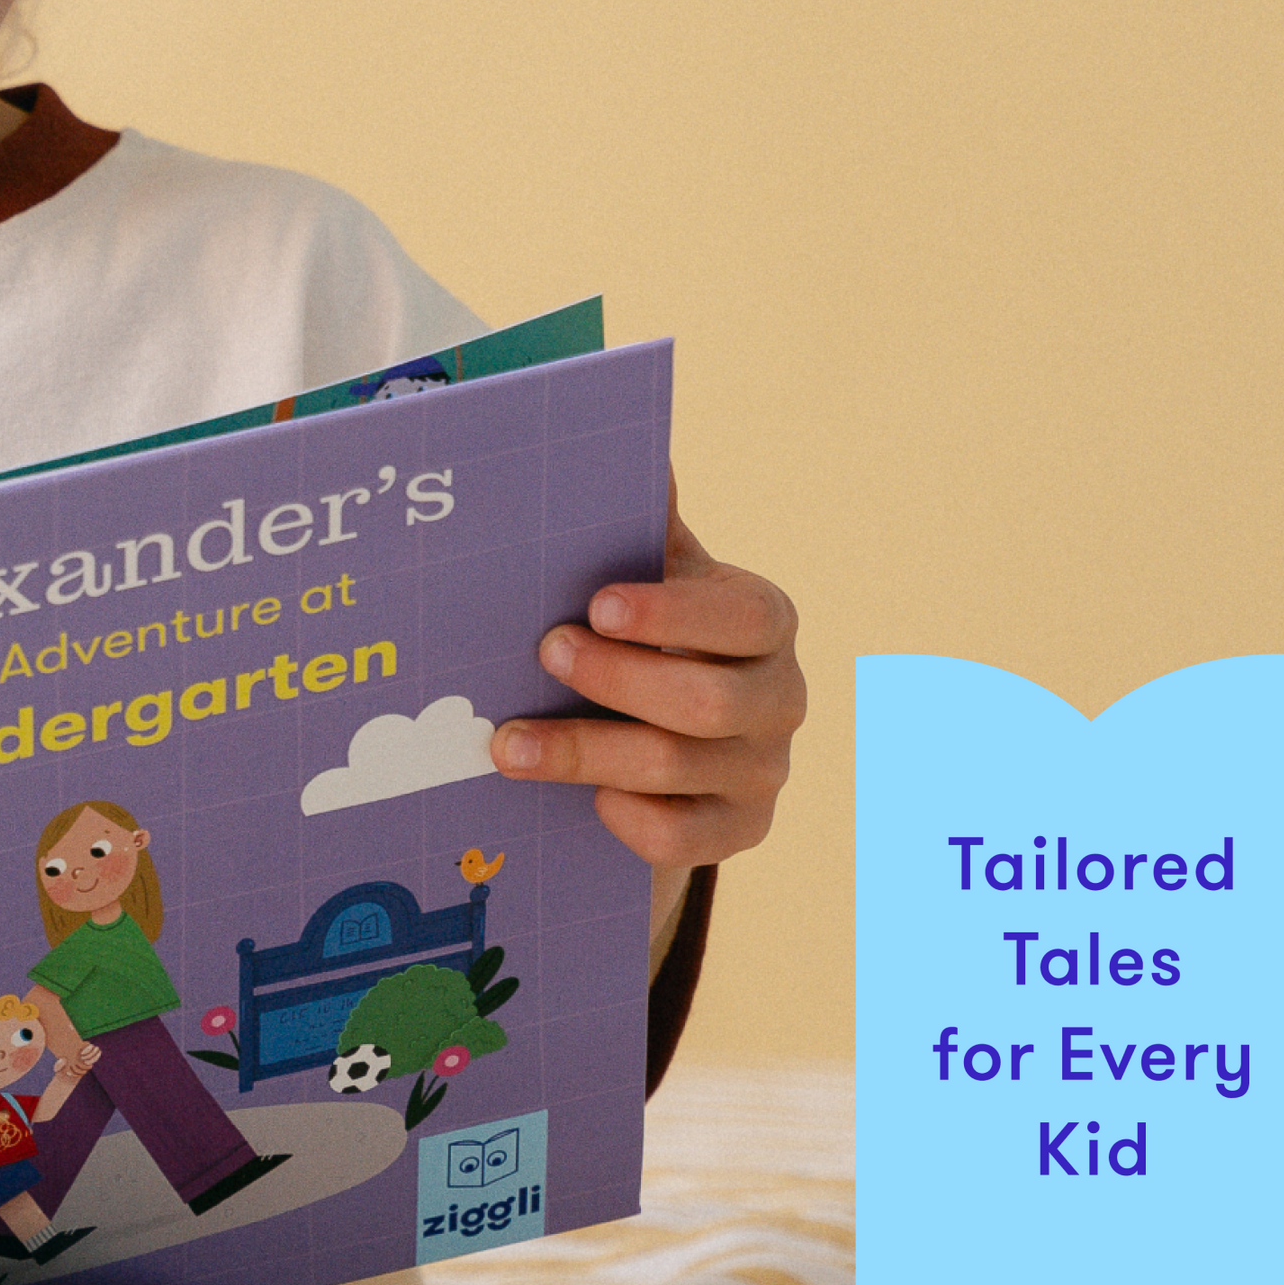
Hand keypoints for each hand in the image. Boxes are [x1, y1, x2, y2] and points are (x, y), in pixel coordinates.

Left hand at [500, 499, 803, 870]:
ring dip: (585, 753)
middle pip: (707, 701)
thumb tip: (633, 446)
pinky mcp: (739, 829)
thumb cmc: (648, 633)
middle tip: (541, 655)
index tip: (595, 605)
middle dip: (616, 682)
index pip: (741, 618)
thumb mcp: (650, 576)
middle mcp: (779, 697)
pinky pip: (685, 838)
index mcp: (762, 622)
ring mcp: (763, 770)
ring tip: (505, 743)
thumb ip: (644, 523)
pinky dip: (631, 820)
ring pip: (679, 769)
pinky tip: (585, 801)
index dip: (672, 615)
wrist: (664, 729)